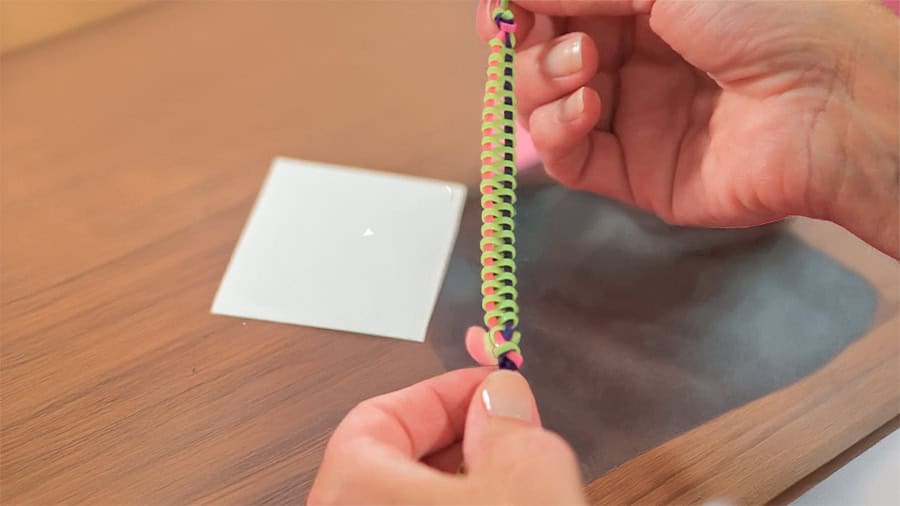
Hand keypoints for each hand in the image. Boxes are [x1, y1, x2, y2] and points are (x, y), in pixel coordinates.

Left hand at [308, 367, 584, 504]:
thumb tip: (502, 396)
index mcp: (355, 490)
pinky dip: (466, 504)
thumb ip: (511, 419)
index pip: (382, 412)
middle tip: (513, 429)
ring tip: (519, 475)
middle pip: (398, 457)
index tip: (492, 387)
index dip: (447, 391)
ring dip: (469, 477)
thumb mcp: (526, 476)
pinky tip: (509, 503)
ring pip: (416, 495)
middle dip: (464, 435)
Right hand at [477, 0, 898, 255]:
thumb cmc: (765, 18)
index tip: (495, 12)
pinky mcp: (633, 171)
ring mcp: (631, 117)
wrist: (829, 102)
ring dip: (541, 83)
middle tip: (545, 35)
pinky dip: (557, 131)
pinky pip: (567, 158)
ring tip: (582, 70)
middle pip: (539, 57)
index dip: (517, 9)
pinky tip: (587, 107)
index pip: (554, 10)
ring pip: (543, 107)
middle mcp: (631, 60)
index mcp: (643, 8)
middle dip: (528, 45)